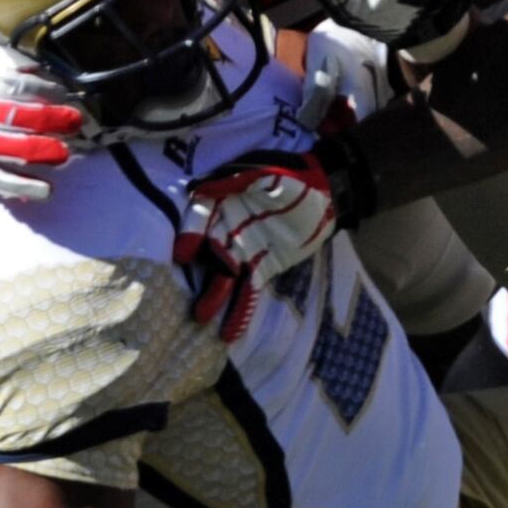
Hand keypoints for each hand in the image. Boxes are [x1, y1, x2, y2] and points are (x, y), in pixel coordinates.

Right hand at [176, 149, 337, 331]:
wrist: (325, 192)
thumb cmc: (290, 177)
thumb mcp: (264, 173)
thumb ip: (234, 181)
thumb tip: (201, 188)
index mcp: (222, 203)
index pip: (199, 220)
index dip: (190, 236)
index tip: (183, 254)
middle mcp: (225, 230)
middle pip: (207, 255)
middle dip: (196, 275)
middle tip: (182, 293)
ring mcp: (243, 252)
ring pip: (224, 278)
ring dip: (214, 298)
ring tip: (202, 319)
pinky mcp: (262, 268)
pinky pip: (249, 291)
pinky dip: (240, 311)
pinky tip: (229, 333)